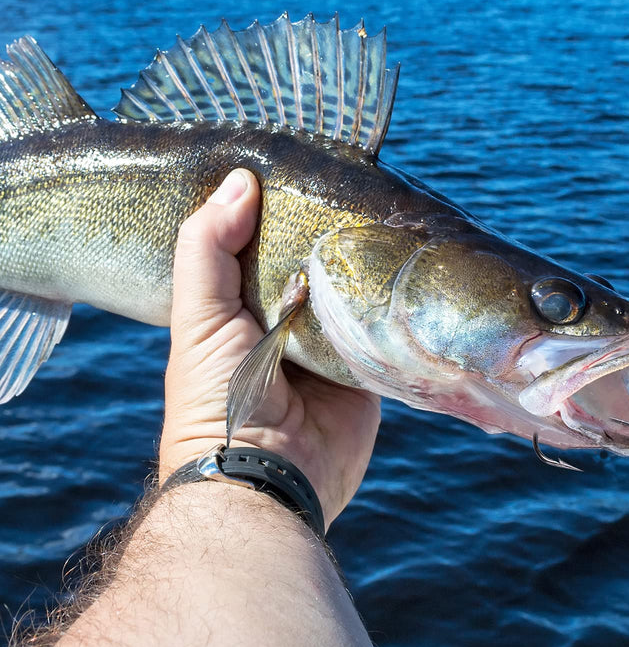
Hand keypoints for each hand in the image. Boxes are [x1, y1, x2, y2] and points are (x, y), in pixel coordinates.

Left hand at [159, 169, 380, 528]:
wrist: (265, 477)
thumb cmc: (217, 395)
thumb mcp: (199, 315)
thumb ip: (208, 249)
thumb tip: (240, 180)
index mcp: (245, 306)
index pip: (266, 245)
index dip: (282, 211)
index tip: (308, 169)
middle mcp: (289, 322)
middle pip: (317, 266)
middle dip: (334, 237)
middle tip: (365, 188)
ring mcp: (331, 346)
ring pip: (354, 293)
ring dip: (368, 268)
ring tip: (395, 218)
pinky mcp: (367, 369)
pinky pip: (384, 330)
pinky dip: (393, 308)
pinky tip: (411, 268)